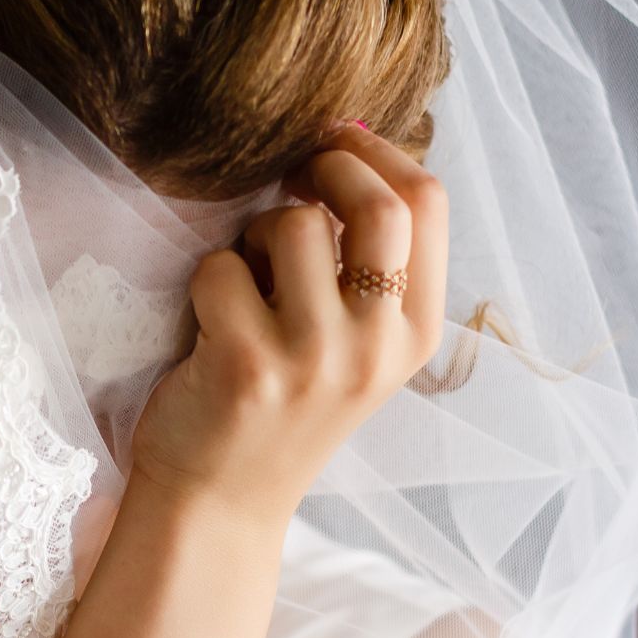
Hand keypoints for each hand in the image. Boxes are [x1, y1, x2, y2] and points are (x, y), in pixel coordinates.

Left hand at [129, 124, 446, 523]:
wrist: (222, 503)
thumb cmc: (283, 403)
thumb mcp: (356, 343)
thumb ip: (368, 261)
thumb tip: (352, 134)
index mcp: (416, 334)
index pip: (429, 204)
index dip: (378, 153)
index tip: (336, 142)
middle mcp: (377, 349)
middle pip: (379, 205)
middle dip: (327, 165)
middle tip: (291, 175)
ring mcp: (315, 360)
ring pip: (292, 225)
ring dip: (256, 233)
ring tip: (248, 278)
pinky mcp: (247, 366)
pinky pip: (221, 265)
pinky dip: (208, 278)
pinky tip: (211, 322)